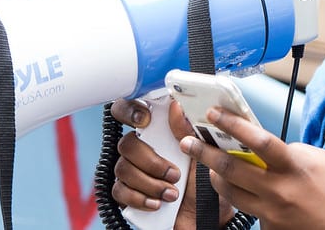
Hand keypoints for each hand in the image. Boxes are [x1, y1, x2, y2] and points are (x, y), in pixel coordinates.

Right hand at [110, 98, 235, 229]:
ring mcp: (132, 172)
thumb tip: (176, 106)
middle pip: (127, 144)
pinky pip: (119, 191)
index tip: (145, 120)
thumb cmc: (205, 184)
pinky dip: (139, 198)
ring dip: (150, 183)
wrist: (204, 219)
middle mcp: (143, 151)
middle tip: (173, 174)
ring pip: (123, 168)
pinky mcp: (127, 194)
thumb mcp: (203, 156)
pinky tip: (157, 204)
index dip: (130, 110)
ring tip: (172, 194)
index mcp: (160, 134)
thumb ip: (188, 132)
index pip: (132, 112)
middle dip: (150, 161)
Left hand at [180, 107, 324, 229]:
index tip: (215, 113)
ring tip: (209, 166)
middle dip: (205, 152)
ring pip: (230, 192)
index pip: (259, 141)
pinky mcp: (271, 229)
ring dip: (215, 176)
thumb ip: (298, 152)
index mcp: (295, 167)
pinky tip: (249, 192)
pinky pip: (250, 211)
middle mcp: (279, 191)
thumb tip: (273, 150)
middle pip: (231, 168)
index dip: (233, 125)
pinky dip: (245, 198)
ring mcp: (272, 214)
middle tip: (190, 141)